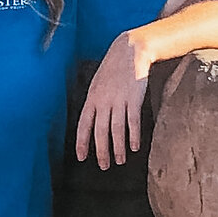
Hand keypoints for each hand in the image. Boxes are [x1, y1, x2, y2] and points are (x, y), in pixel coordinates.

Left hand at [74, 29, 151, 168]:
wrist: (130, 50)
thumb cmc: (114, 68)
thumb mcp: (98, 83)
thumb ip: (96, 101)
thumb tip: (93, 121)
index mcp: (92, 98)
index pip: (84, 124)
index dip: (82, 142)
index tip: (82, 157)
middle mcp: (103, 100)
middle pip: (100, 131)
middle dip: (101, 151)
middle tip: (104, 166)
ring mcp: (119, 99)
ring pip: (116, 129)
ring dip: (118, 148)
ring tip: (120, 161)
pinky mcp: (134, 98)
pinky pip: (132, 121)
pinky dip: (133, 135)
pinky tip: (135, 147)